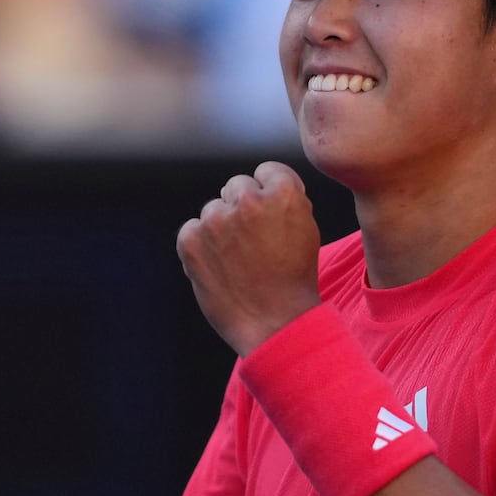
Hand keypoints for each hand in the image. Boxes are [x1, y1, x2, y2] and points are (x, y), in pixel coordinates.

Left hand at [176, 161, 321, 355]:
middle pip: (236, 187)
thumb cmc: (294, 279)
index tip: (270, 219)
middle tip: (253, 242)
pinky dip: (200, 246)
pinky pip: (191, 230)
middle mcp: (247, 200)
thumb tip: (260, 184)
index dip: (269, 195)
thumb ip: (283, 200)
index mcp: (283, 193)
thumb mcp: (305, 228)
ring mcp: (216, 219)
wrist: (274, 323)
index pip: (266, 172)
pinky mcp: (190, 240)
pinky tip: (218, 267)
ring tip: (237, 261)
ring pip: (213, 210)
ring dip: (221, 229)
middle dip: (242, 208)